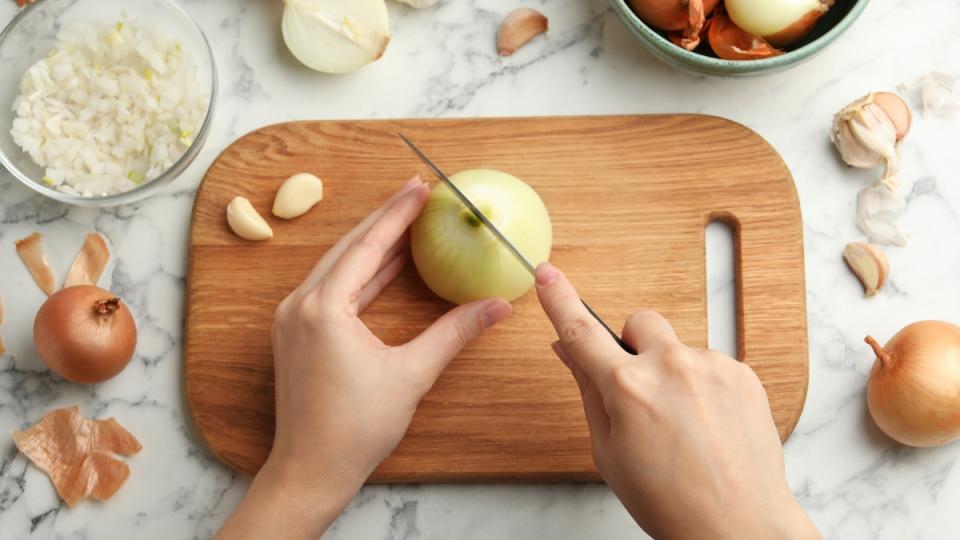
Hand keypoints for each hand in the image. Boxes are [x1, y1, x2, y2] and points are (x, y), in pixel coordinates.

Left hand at [217, 177, 511, 539]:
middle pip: (348, 247)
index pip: (367, 246)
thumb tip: (496, 305)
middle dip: (385, 219)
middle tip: (416, 194)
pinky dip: (359, 272)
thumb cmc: (355, 428)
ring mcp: (293, 319)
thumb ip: (454, 333)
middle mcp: (300, 304)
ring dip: (372, 244)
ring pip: (337, 265)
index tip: (421, 188)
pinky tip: (385, 266)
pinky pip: (331, 288)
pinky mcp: (296, 333)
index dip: (398, 214)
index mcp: (324, 308)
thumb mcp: (411, 375)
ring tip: (406, 223)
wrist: (311, 470)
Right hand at [535, 263, 820, 539]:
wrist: (739, 525)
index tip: (547, 274)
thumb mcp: (608, 451)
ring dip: (674, 372)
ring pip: (679, 348)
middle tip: (641, 389)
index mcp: (627, 388)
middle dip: (634, 346)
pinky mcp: (743, 374)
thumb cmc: (669, 500)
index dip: (559, 299)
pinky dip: (705, 386)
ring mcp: (712, 367)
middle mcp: (670, 367)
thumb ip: (588, 391)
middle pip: (640, 322)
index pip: (581, 331)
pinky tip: (710, 425)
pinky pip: (711, 364)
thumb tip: (569, 350)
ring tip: (685, 426)